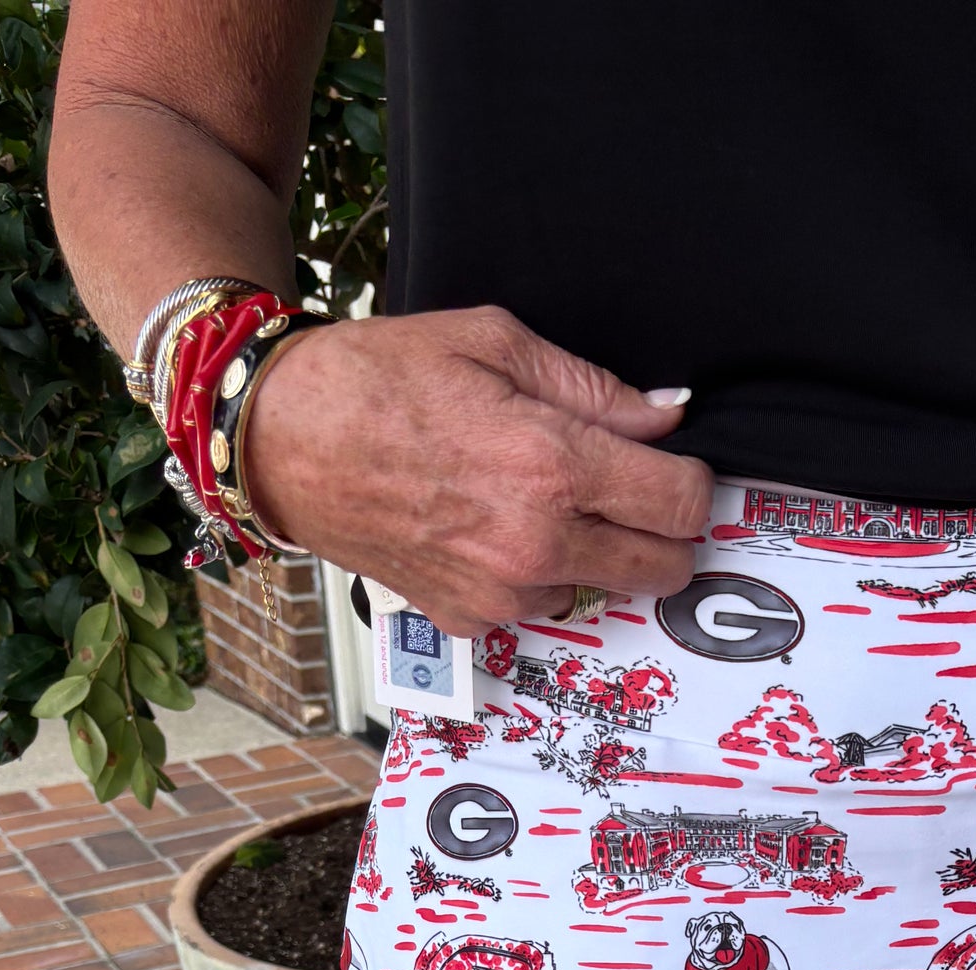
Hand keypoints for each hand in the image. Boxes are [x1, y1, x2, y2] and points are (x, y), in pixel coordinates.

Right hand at [243, 305, 712, 630]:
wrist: (284, 439)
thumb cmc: (378, 379)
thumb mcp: (494, 343)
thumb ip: (593, 389)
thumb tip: (665, 416)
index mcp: (551, 467)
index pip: (681, 504)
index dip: (692, 483)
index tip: (676, 469)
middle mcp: (535, 544)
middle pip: (664, 568)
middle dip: (663, 532)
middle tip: (634, 494)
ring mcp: (502, 591)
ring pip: (602, 589)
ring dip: (593, 554)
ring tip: (538, 501)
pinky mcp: (470, 619)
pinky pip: (538, 604)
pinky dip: (535, 574)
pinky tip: (492, 527)